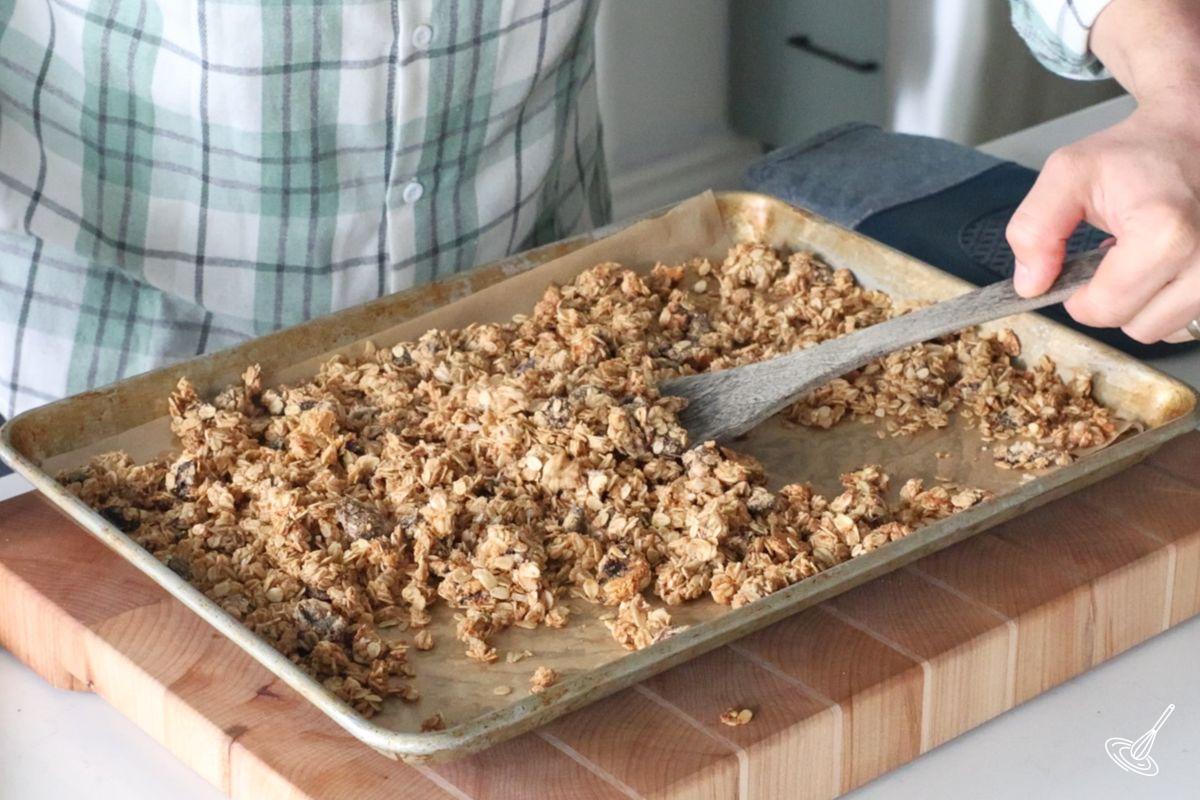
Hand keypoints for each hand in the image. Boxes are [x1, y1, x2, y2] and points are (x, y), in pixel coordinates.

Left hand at [1006, 98, 1199, 342]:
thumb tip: (1030, 285)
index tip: (1081, 268)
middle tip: (1115, 257)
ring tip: (1142, 258)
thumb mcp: (1067, 174)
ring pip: (1165, 329)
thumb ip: (1035, 229)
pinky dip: (1170, 302)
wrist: (1194, 132)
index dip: (1079, 298)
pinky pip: (1191, 320)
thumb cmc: (1135, 152)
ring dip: (1144, 302)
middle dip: (1114, 300)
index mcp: (1166, 232)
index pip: (1106, 310)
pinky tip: (1165, 266)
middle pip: (1138, 328)